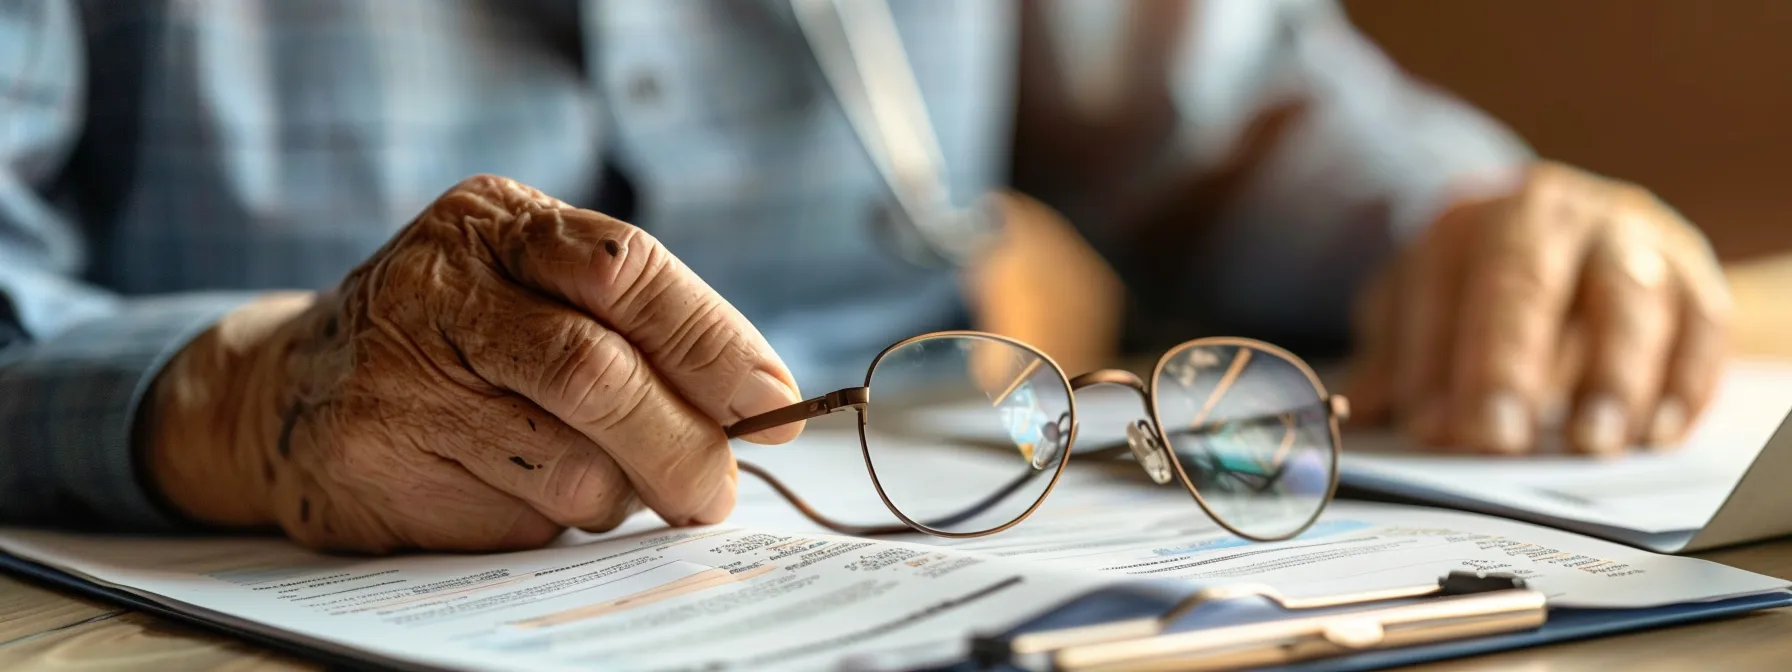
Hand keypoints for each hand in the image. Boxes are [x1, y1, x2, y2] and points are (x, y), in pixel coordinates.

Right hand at [143, 176, 802, 551]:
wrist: (284, 388)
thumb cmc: (452, 335)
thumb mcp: (526, 283)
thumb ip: (631, 325)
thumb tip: (760, 405)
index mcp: (498, 223)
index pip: (629, 270)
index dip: (714, 342)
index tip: (773, 401)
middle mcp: (441, 287)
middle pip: (597, 373)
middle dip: (681, 445)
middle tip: (714, 490)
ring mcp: (398, 375)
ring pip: (567, 464)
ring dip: (610, 491)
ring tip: (585, 474)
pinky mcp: (373, 459)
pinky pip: (513, 518)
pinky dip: (545, 520)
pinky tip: (510, 490)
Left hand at [1348, 162, 1730, 454]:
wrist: (1583, 234)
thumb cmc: (1485, 285)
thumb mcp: (1424, 305)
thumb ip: (1395, 358)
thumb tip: (1359, 412)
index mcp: (1473, 220)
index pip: (1445, 286)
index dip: (1432, 360)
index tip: (1433, 428)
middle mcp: (1555, 216)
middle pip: (1529, 283)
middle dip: (1508, 364)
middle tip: (1497, 439)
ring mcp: (1632, 239)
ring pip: (1627, 302)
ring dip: (1610, 378)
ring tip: (1589, 444)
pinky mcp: (1696, 275)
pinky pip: (1702, 326)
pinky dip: (1683, 382)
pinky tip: (1655, 434)